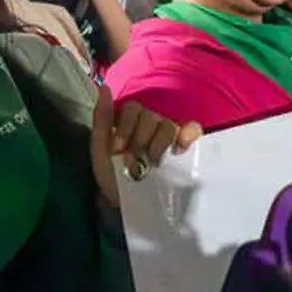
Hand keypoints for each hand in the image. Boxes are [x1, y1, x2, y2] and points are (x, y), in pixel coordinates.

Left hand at [90, 85, 202, 206]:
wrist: (125, 204)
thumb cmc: (111, 176)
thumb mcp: (99, 149)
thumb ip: (102, 119)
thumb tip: (104, 88)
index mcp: (130, 123)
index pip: (133, 108)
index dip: (126, 127)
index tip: (119, 149)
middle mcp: (150, 125)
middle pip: (151, 117)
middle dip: (140, 139)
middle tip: (135, 160)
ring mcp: (169, 136)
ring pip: (168, 124)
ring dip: (159, 143)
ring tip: (154, 163)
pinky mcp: (186, 148)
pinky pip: (192, 129)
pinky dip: (187, 135)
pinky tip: (178, 150)